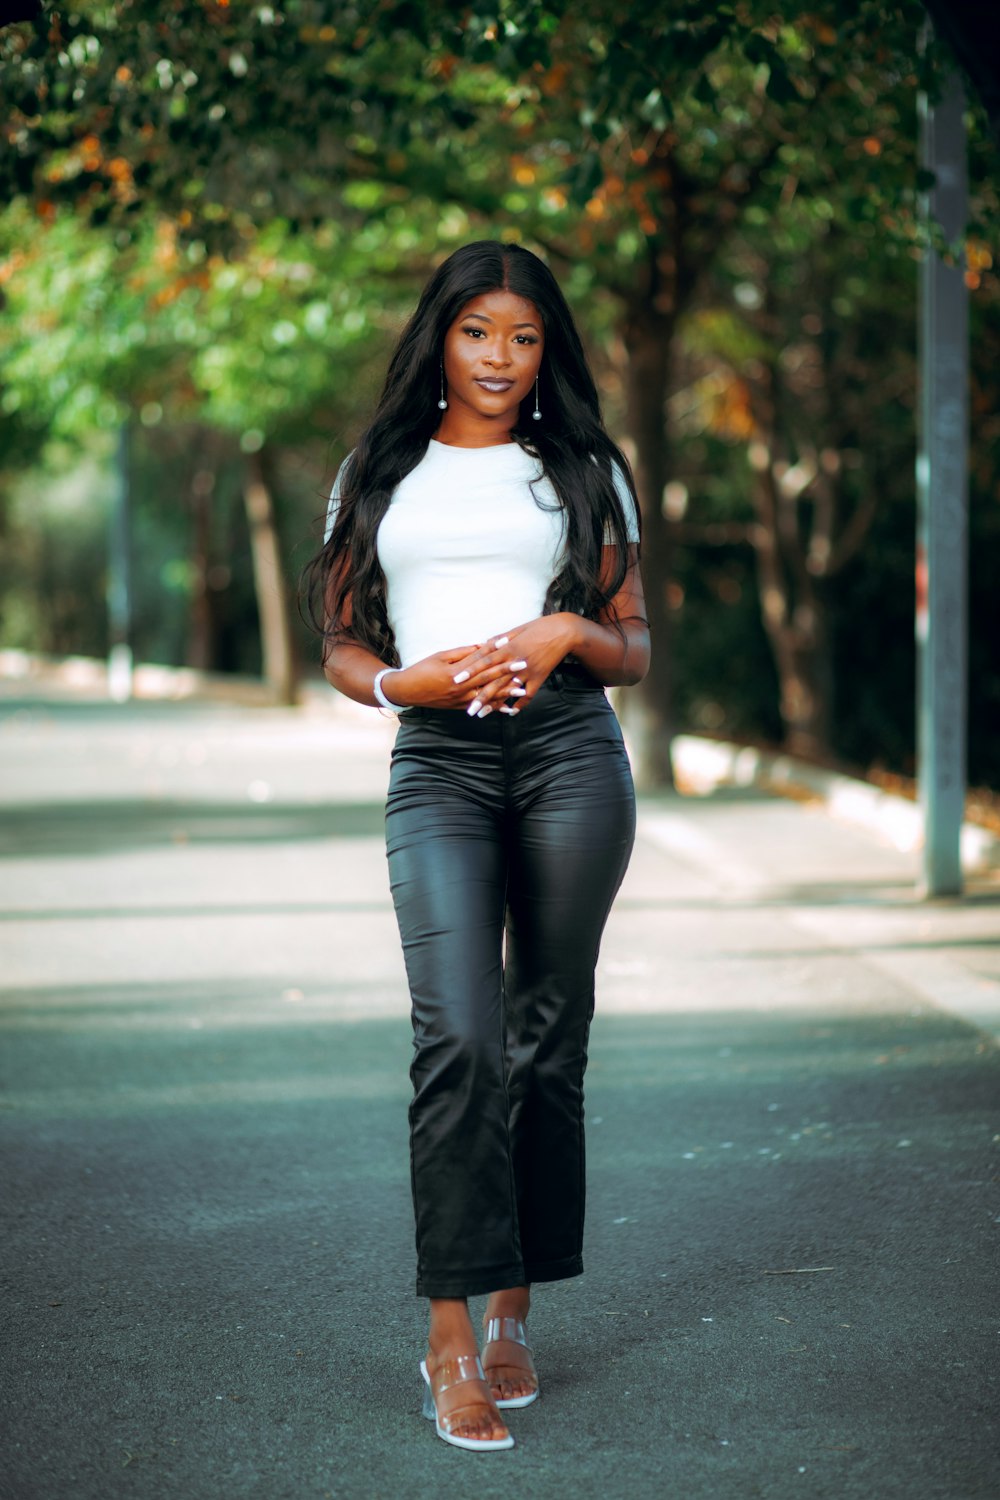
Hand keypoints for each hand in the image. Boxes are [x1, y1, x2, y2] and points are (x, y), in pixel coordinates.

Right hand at [380, 645, 518, 710]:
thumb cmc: (421, 669)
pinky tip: (507, 707)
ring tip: (522, 689)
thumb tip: (480, 646)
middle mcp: (460, 687)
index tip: (509, 643)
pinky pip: (481, 707)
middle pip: (487, 677)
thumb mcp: (440, 656)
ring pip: (487, 695)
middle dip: (507, 671)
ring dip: (506, 692)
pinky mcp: (460, 707)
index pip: (478, 658)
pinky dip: (495, 707)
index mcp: (455, 672)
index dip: (494, 650)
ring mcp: (460, 699)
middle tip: (523, 664)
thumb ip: (461, 653)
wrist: (407, 691)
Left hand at [452, 614, 581, 716]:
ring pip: (508, 691)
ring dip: (494, 704)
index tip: (456, 680)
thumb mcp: (516, 630)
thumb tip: (483, 645)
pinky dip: (519, 705)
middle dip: (479, 696)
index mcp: (507, 647)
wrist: (563, 632)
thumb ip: (498, 640)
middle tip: (467, 709)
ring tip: (482, 714)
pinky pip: (528, 695)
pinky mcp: (539, 678)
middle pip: (494, 681)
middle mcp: (515, 661)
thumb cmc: (538, 628)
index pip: (484, 661)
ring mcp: (527, 671)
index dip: (470, 671)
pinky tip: (509, 713)